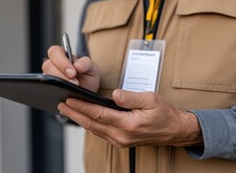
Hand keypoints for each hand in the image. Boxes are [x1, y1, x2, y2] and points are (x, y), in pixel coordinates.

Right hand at [42, 45, 99, 92]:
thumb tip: (77, 65)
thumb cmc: (88, 77)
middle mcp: (53, 65)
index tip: (73, 72)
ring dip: (60, 83)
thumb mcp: (91, 68)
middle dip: (62, 75)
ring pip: (46, 78)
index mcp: (63, 55)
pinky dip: (56, 91)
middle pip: (48, 65)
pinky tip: (66, 93)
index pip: (54, 52)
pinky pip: (47, 89)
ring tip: (73, 87)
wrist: (88, 92)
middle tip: (75, 82)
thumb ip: (86, 63)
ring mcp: (50, 77)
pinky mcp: (49, 88)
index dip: (61, 61)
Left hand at [58, 89, 202, 147]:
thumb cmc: (164, 114)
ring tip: (68, 109)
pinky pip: (101, 132)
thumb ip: (131, 97)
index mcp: (128, 124)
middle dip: (75, 114)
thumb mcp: (151, 100)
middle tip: (61, 104)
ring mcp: (120, 140)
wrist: (174, 130)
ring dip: (80, 119)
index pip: (99, 114)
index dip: (82, 106)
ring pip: (95, 129)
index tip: (69, 99)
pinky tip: (84, 118)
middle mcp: (121, 135)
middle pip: (92, 124)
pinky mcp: (121, 140)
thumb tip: (115, 94)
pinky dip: (90, 124)